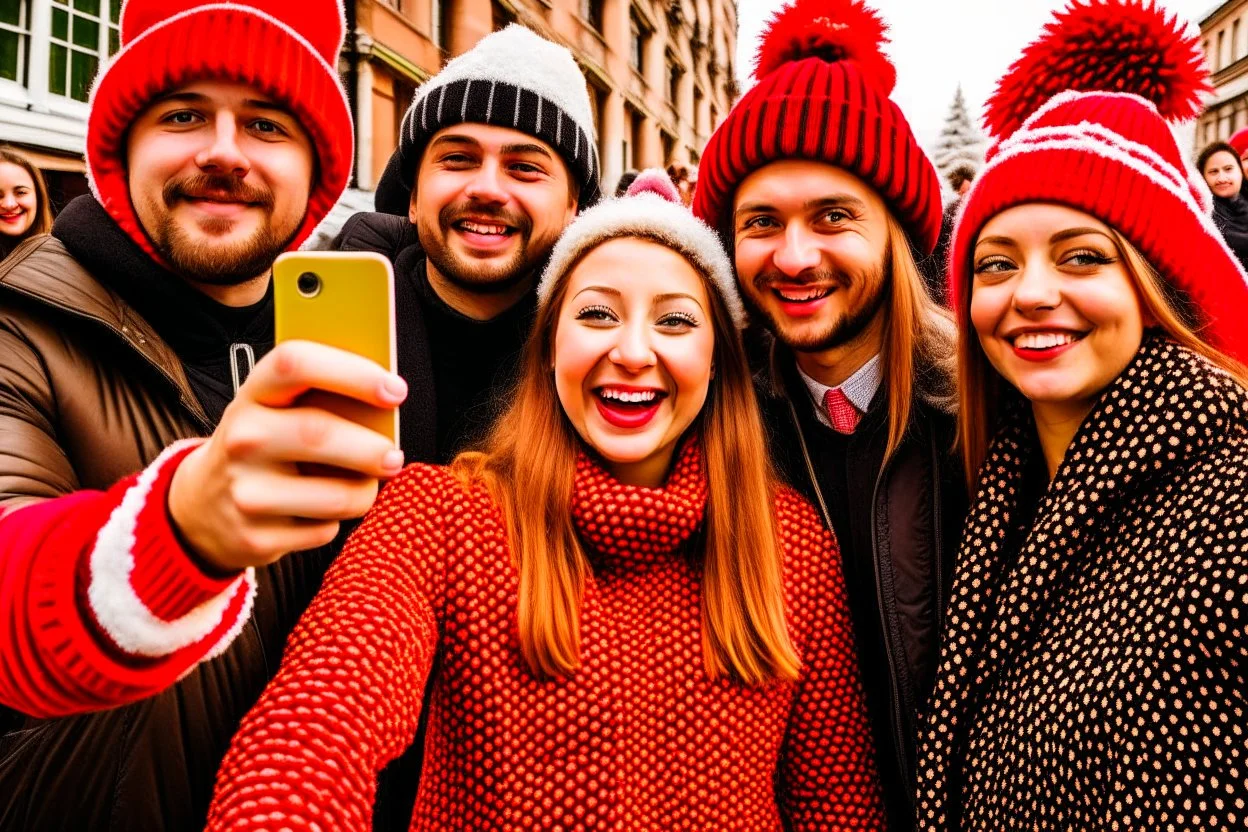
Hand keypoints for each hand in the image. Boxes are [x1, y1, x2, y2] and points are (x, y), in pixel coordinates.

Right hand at [168, 340, 407, 571]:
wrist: (203, 505)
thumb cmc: (263, 445)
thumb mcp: (277, 411)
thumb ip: (324, 399)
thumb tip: (388, 404)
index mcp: (253, 395)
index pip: (296, 364)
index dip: (353, 373)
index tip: (395, 390)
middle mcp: (243, 438)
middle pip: (320, 433)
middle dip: (371, 447)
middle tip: (394, 456)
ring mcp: (247, 491)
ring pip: (337, 494)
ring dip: (365, 490)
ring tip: (365, 483)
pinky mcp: (257, 536)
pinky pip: (325, 530)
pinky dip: (337, 520)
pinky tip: (320, 510)